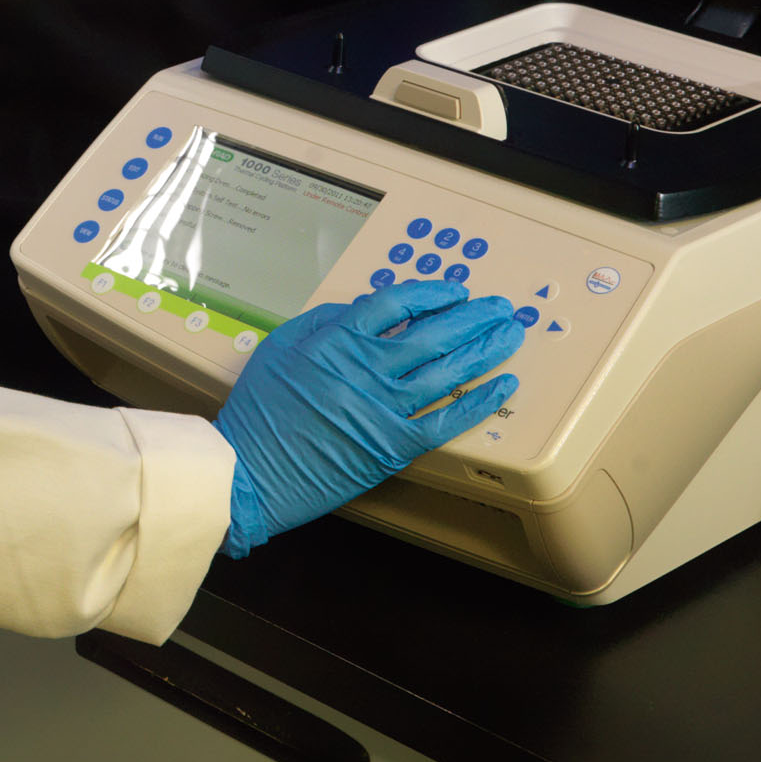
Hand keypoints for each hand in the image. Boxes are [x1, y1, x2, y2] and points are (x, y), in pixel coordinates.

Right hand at [213, 281, 524, 556]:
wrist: (251, 470)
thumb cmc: (260, 410)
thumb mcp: (280, 347)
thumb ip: (324, 322)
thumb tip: (365, 310)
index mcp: (338, 341)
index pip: (397, 303)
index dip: (431, 293)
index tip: (453, 291)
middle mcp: (367, 370)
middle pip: (434, 333)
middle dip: (473, 317)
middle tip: (499, 308)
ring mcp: (384, 409)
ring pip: (449, 372)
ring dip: (485, 350)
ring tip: (510, 335)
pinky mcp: (393, 446)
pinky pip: (446, 420)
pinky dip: (477, 402)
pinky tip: (502, 387)